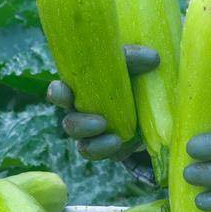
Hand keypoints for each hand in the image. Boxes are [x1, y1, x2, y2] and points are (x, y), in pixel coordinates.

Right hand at [46, 44, 158, 159]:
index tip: (67, 93)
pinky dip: (110, 150)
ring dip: (96, 144)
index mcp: (78, 91)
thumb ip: (134, 58)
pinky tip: (123, 144)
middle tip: (100, 122)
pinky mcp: (105, 146)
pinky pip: (101, 153)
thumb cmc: (129, 76)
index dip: (58, 94)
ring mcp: (91, 134)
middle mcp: (80, 114)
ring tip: (116, 139)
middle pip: (69, 124)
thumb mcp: (131, 64)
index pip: (59, 92)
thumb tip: (152, 58)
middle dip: (79, 126)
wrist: (148, 102)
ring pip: (82, 144)